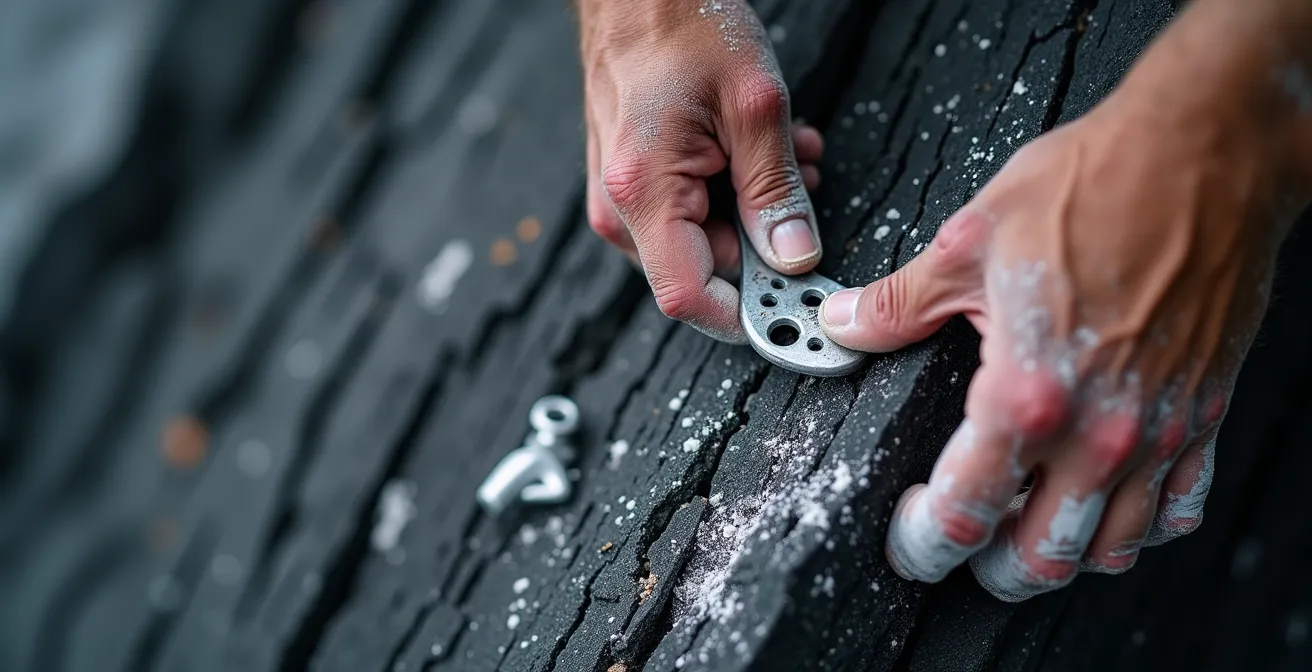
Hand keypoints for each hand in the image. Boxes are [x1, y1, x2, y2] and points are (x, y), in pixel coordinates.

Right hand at [579, 0, 824, 342]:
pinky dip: (733, 194)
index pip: (691, 298)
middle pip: (704, 273)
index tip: (797, 311)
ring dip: (755, 213)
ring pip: (705, 244)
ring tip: (787, 158)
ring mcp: (621, 200)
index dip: (749, 316)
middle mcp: (620, 209)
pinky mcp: (632, 186)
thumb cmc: (682, 25)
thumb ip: (776, 192)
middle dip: (765, 246)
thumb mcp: (755, 107)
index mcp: (642, 194)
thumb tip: (795, 258)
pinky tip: (756, 152)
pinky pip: (690, 216)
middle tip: (803, 194)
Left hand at [818, 82, 1299, 599]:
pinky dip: (1138, 526)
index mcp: (1028, 392)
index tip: (907, 539)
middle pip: (1039, 559)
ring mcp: (1158, 429)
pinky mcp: (1200, 413)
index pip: (964, 513)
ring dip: (1059, 556)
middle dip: (987, 569)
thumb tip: (843, 325)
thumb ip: (899, 303)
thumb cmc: (1094, 185)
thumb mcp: (969, 241)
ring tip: (1022, 533)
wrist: (1203, 154)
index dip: (922, 542)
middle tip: (957, 549)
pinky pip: (1176, 508)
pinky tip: (1106, 504)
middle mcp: (1100, 429)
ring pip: (1110, 550)